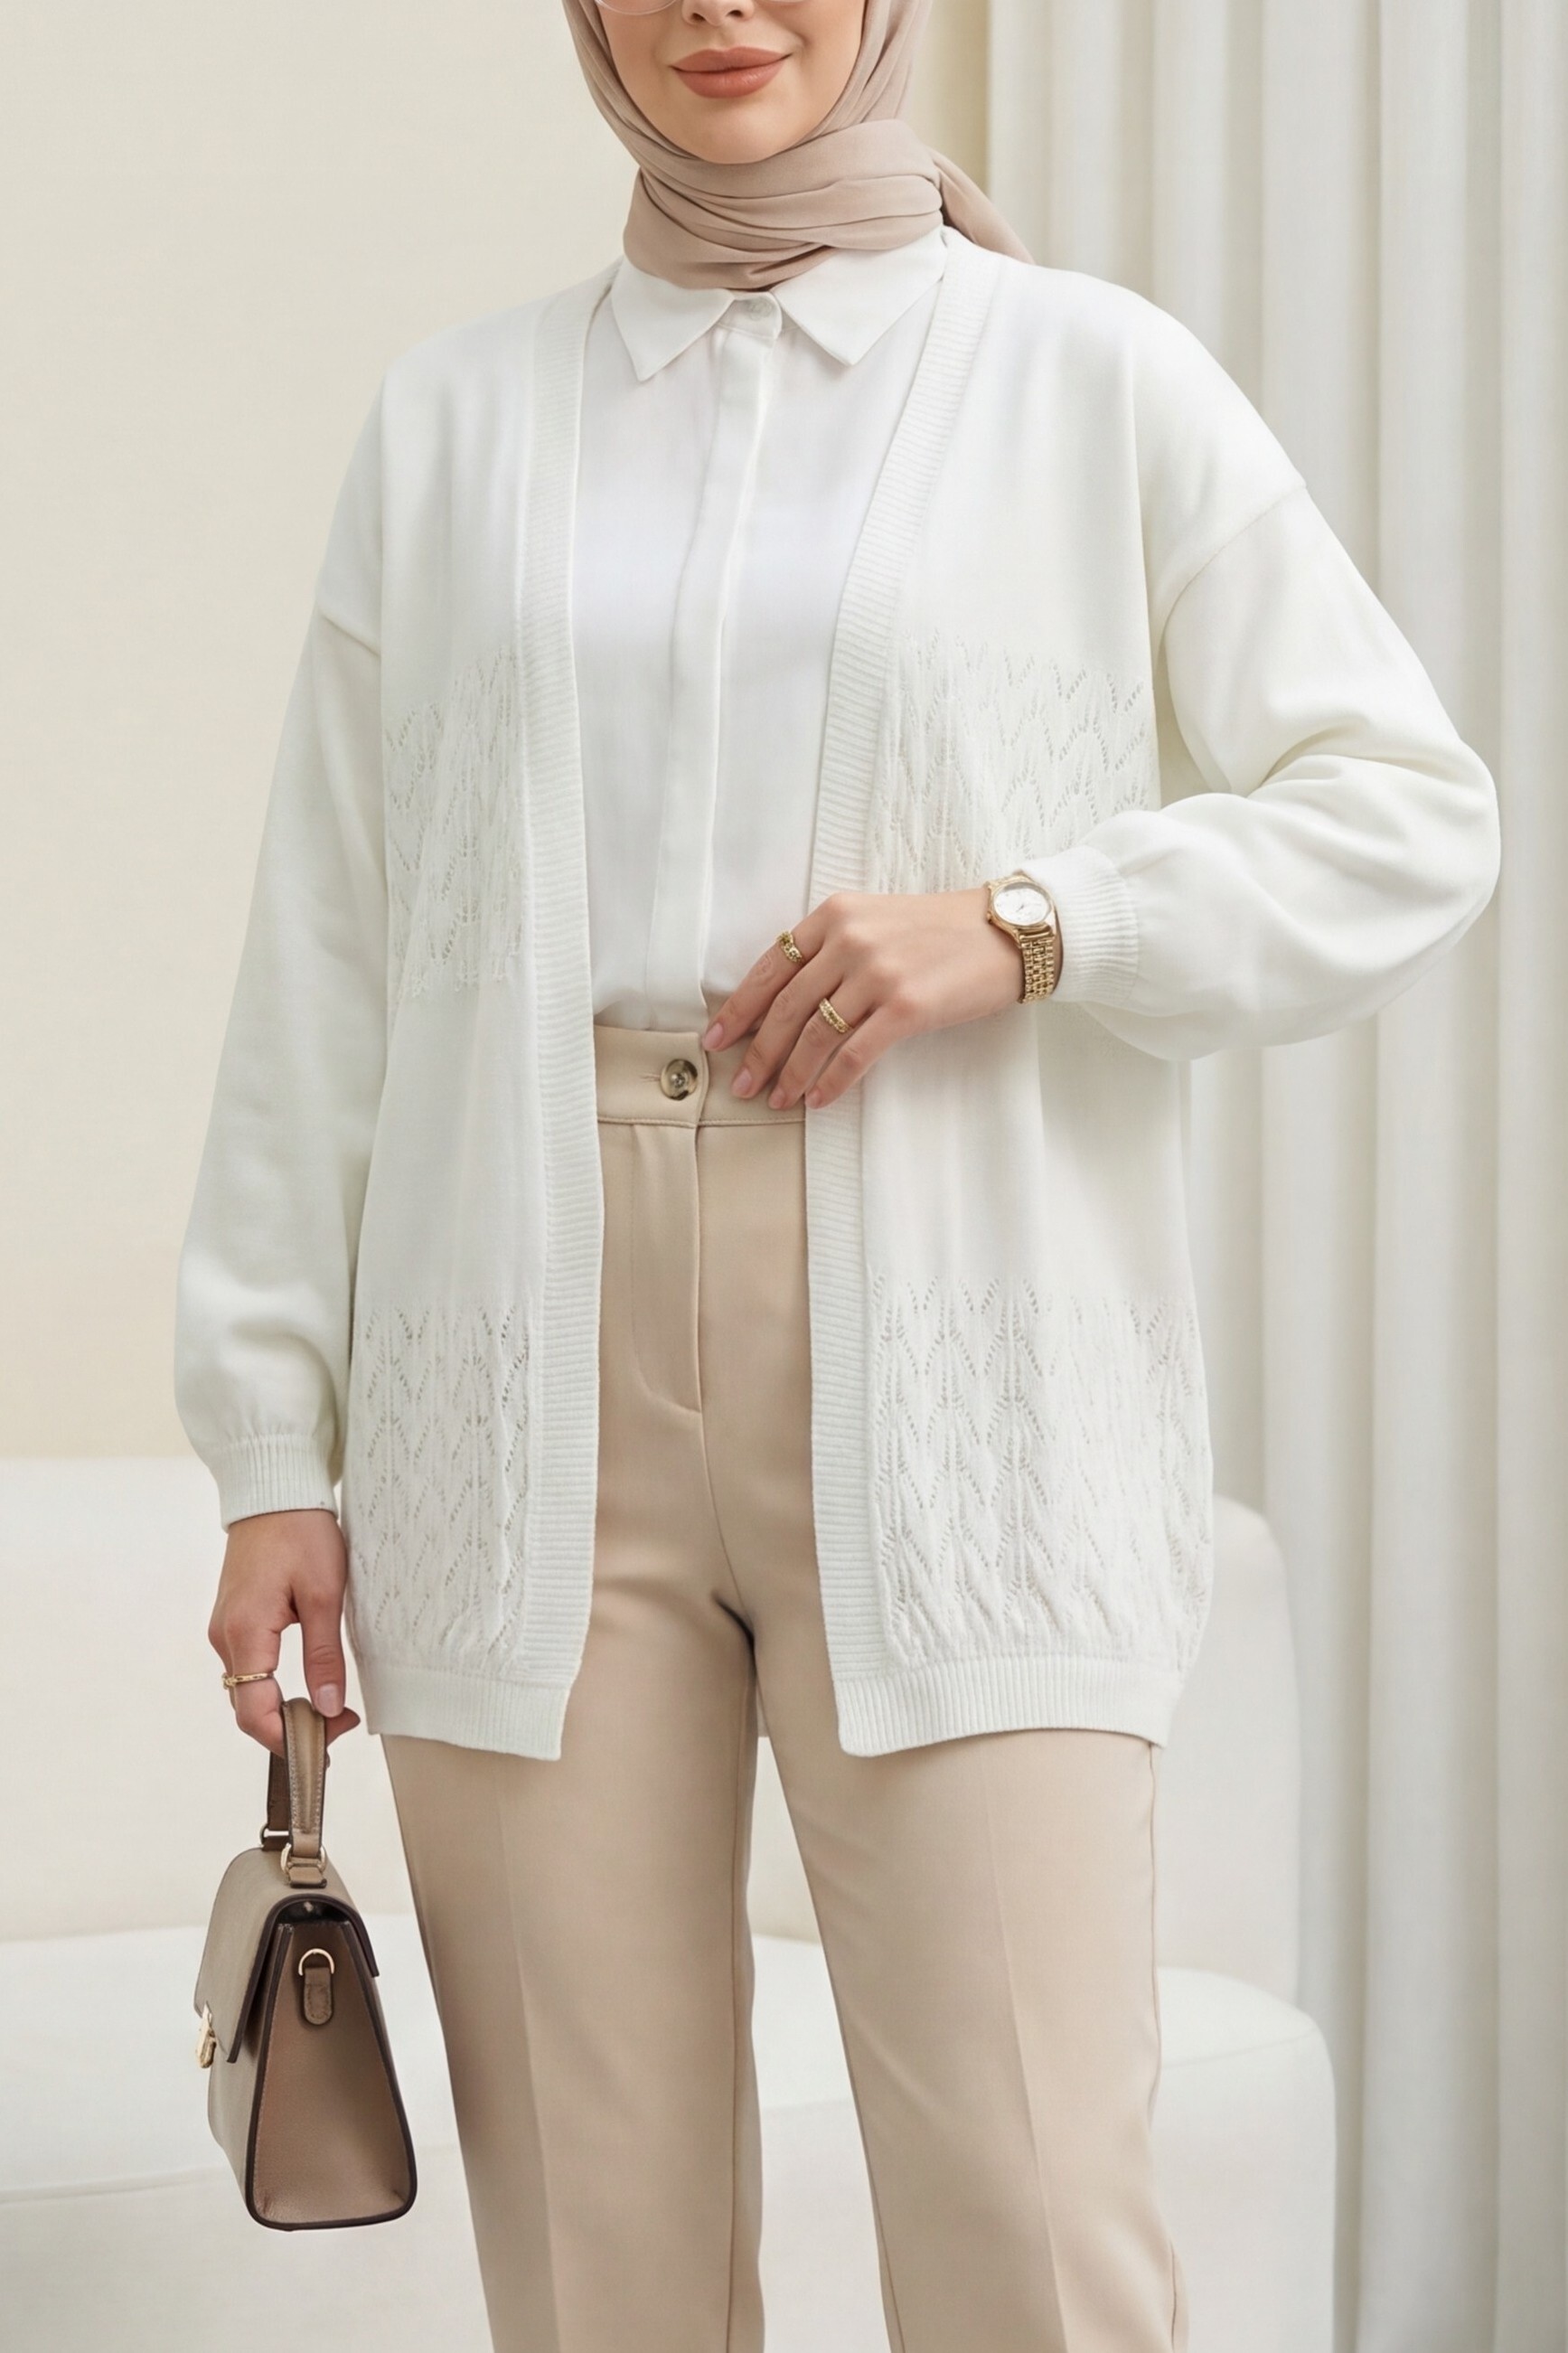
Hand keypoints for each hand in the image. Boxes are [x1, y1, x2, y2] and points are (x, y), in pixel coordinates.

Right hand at [208, 1507, 361, 1754]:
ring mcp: (224, 1628)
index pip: (253, 1713)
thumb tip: (326, 1708)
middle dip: (290, 1729)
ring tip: (329, 1709)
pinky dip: (272, 1688)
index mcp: (245, 1632)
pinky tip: (305, 1685)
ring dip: (282, 1709)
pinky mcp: (232, 1621)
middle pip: (248, 1707)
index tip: (329, 1740)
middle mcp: (224, 1636)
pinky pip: (248, 1668)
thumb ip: (323, 1655)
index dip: (287, 1739)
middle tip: (339, 1725)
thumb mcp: (325, 1594)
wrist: (274, 1492)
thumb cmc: (301, 1532)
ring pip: (247, 1690)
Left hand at [701, 886, 1026, 1109]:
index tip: (717, 1039)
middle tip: (741, 1085)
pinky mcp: (907, 1007)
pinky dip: (832, 1081)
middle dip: (757, 1052)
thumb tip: (785, 1002)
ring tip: (776, 1100)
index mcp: (835, 915)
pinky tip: (818, 1100)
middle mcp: (850, 940)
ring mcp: (878, 973)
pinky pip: (855, 1053)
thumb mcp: (876, 920)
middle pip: (786, 1006)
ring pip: (815, 1034)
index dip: (740, 1008)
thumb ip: (831, 948)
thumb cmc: (940, 930)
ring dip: (790, 1073)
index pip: (770, 966)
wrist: (1005, 932)